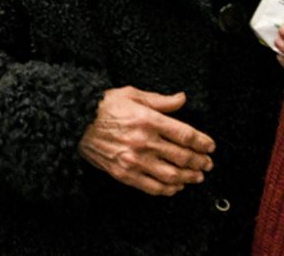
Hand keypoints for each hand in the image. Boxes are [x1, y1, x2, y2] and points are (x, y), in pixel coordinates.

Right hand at [78, 86, 215, 196]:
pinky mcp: (124, 174)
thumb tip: (181, 99)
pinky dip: (168, 189)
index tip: (210, 146)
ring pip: (171, 175)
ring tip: (197, 176)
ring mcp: (134, 160)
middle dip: (199, 161)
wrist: (74, 123)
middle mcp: (144, 142)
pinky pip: (152, 187)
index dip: (202, 142)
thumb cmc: (102, 106)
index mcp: (148, 120)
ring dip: (188, 177)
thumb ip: (159, 100)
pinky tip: (175, 187)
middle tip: (207, 163)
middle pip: (182, 156)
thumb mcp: (131, 94)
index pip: (185, 135)